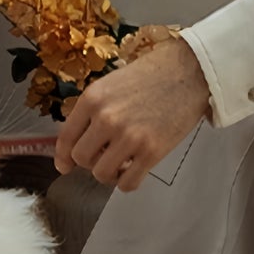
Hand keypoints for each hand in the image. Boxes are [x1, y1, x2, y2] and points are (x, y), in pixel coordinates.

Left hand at [52, 37, 210, 191]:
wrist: (190, 70)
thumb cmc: (153, 74)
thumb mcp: (112, 83)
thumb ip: (93, 110)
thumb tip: (77, 141)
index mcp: (93, 99)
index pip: (66, 138)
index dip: (63, 156)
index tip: (65, 165)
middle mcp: (106, 118)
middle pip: (81, 159)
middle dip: (90, 161)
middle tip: (104, 155)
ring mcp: (129, 137)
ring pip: (102, 174)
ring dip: (109, 173)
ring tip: (121, 162)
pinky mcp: (152, 151)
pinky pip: (128, 183)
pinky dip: (127, 182)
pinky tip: (134, 169)